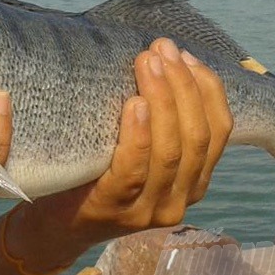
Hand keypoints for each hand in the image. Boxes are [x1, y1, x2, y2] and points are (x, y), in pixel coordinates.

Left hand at [6, 38, 232, 270]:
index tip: (186, 54)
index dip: (208, 89)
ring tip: (147, 63)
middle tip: (161, 49)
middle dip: (183, 85)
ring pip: (170, 150)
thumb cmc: (96, 175)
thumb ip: (157, 123)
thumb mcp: (138, 152)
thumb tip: (160, 58)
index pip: (219, 131)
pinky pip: (133, 169)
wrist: (55, 225)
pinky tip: (135, 104)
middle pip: (197, 136)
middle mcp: (180, 198)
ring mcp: (149, 209)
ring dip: (162, 99)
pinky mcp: (115, 209)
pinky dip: (139, 134)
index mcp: (193, 181)